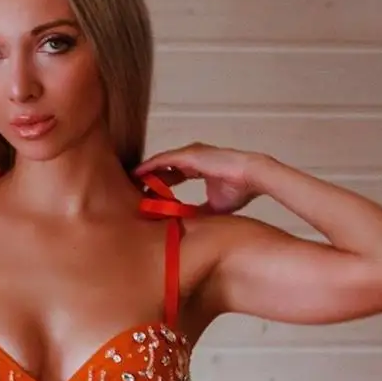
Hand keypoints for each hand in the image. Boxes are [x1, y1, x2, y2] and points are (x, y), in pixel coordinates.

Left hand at [134, 143, 265, 214]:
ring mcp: (188, 155)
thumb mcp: (214, 206)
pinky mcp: (187, 155)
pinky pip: (162, 160)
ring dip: (145, 173)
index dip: (160, 185)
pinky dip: (149, 166)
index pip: (173, 176)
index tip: (148, 196)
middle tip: (133, 192)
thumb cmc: (238, 189)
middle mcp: (191, 159)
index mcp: (197, 169)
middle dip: (149, 179)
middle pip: (163, 169)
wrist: (250, 176)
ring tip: (130, 183)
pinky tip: (136, 173)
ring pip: (159, 163)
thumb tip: (190, 225)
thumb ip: (199, 212)